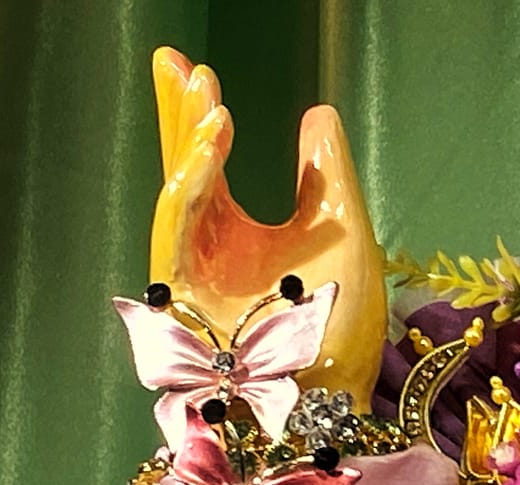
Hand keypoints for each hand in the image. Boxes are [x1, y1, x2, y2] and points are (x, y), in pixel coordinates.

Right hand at [148, 47, 386, 405]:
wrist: (338, 388)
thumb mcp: (345, 231)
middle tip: (174, 62)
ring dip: (192, 143)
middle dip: (178, 115)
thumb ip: (327, 174)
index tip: (199, 68)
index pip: (210, 161)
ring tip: (212, 100)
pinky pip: (178, 228)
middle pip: (184, 166)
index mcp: (236, 233)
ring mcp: (191, 271)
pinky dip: (194, 183)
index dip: (200, 115)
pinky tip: (214, 145)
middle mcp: (208, 248)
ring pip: (178, 192)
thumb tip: (318, 115)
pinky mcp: (182, 297)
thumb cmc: (341, 323)